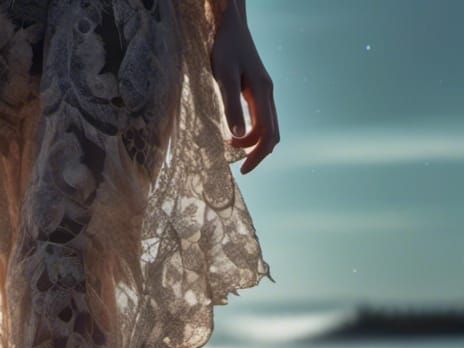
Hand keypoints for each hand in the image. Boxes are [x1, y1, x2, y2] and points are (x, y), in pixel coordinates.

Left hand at [210, 2, 278, 173]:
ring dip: (254, 142)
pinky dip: (252, 132)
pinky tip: (234, 134)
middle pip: (272, 133)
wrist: (231, 27)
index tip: (244, 170)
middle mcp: (268, 93)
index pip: (267, 134)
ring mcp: (265, 91)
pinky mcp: (258, 89)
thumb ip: (230, 106)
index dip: (257, 155)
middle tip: (241, 169)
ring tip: (231, 147)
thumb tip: (237, 136)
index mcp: (262, 93)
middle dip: (258, 153)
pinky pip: (261, 117)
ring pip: (268, 126)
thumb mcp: (224, 78)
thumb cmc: (225, 50)